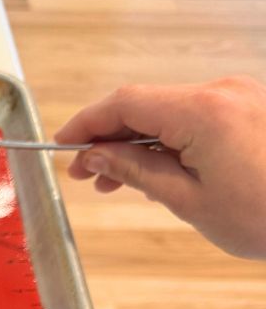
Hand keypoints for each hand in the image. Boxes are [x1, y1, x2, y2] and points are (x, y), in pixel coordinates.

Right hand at [54, 76, 265, 259]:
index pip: (126, 103)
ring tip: (113, 180)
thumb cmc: (265, 215)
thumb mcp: (187, 200)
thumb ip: (136, 171)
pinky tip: (151, 171)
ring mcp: (238, 98)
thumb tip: (97, 156)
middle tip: (83, 173)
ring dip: (135, 141)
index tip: (62, 145)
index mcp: (203, 112)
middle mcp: (221, 93)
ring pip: (167, 112)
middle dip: (108, 136)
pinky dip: (165, 140)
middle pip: (145, 104)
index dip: (87, 122)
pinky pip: (193, 118)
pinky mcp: (249, 110)